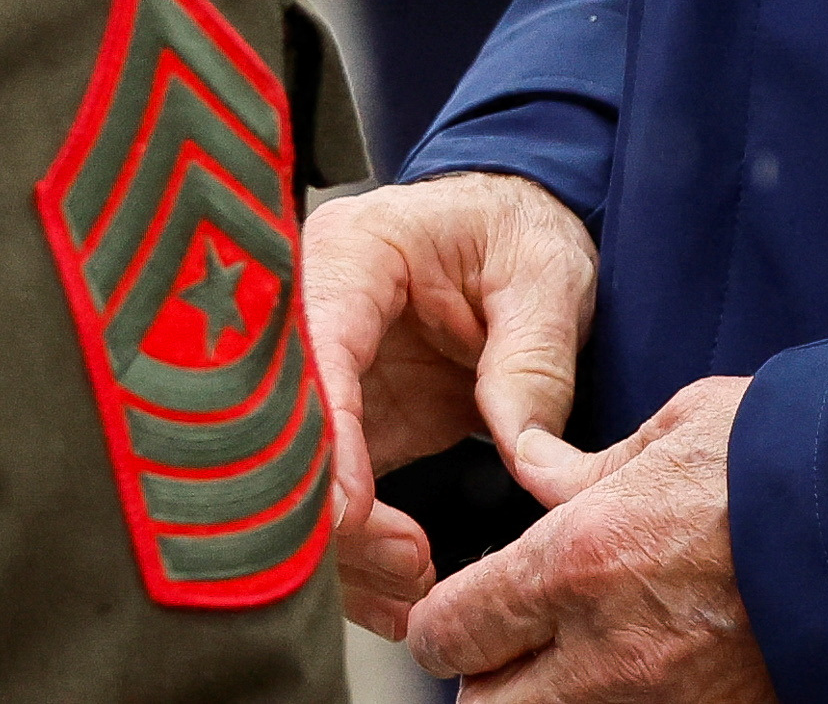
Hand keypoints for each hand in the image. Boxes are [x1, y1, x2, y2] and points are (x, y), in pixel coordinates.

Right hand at [301, 169, 599, 630]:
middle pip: (281, 428)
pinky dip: (356, 554)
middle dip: (330, 514)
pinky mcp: (348, 424)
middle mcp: (310, 312)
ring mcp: (322, 375)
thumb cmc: (519, 234)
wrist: (514, 233)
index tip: (348, 515)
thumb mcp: (547, 279)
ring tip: (416, 586)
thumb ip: (534, 365)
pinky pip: (329, 499)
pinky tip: (397, 594)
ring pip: (293, 478)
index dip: (320, 437)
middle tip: (406, 566)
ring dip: (342, 548)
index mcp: (350, 255)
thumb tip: (527, 461)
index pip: (311, 350)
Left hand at [404, 375, 774, 701]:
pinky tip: (650, 672)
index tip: (457, 611)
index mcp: (577, 563)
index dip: (444, 623)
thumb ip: (588, 470)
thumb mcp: (672, 431)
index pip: (453, 629)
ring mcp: (665, 701)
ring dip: (551, 697)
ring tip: (577, 660)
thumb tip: (542, 475)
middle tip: (506, 648)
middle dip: (486, 679)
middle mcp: (607, 652)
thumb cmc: (788, 461)